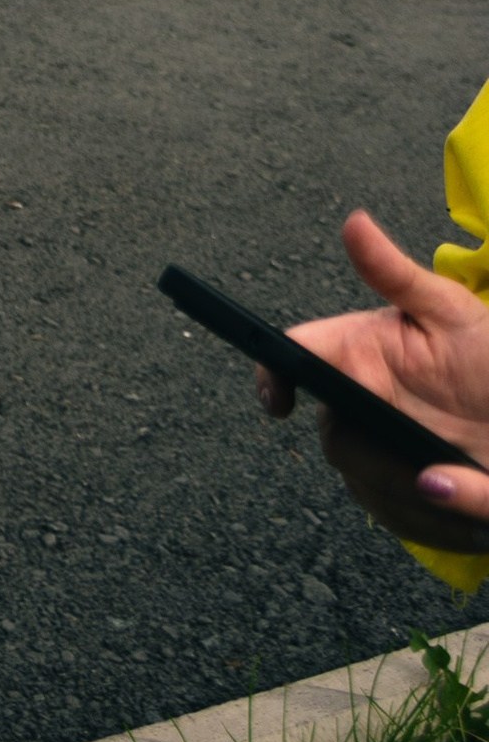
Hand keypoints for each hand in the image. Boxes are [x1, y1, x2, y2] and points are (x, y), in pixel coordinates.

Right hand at [254, 209, 488, 550]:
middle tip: (428, 467)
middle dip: (376, 457)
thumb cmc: (486, 351)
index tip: (280, 404)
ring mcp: (379, 451)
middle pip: (335, 437)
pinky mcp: (405, 495)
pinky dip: (429, 521)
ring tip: (464, 482)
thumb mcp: (449, 309)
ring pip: (365, 484)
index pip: (293, 357)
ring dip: (411, 495)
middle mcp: (359, 403)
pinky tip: (461, 508)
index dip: (274, 377)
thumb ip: (395, 272)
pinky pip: (396, 517)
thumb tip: (353, 221)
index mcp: (359, 353)